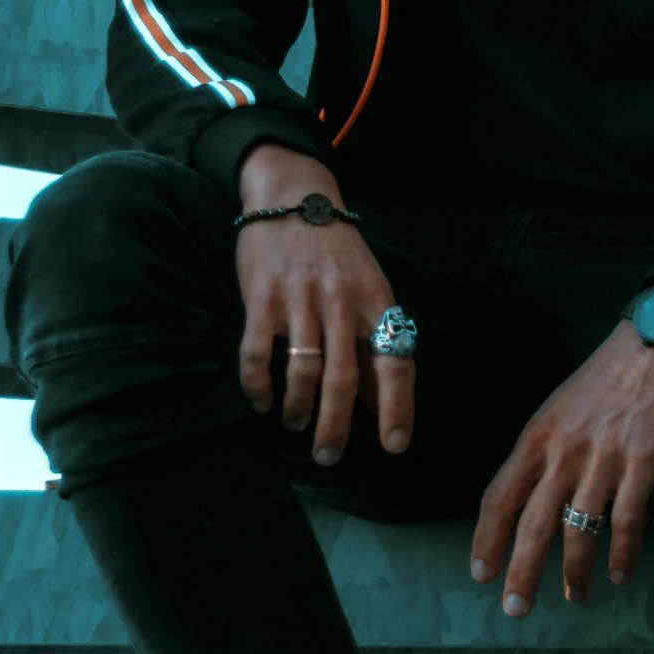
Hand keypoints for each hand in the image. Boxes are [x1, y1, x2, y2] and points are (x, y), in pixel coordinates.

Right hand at [234, 145, 412, 466]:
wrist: (293, 196)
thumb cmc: (336, 252)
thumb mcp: (369, 288)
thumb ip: (373, 343)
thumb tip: (378, 402)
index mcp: (376, 302)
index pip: (394, 362)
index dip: (397, 408)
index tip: (394, 446)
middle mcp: (341, 303)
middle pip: (343, 380)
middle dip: (336, 427)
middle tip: (328, 456)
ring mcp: (300, 300)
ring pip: (301, 372)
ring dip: (297, 409)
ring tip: (295, 423)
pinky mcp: (261, 298)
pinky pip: (257, 354)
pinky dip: (258, 385)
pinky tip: (262, 401)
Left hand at [470, 321, 653, 615]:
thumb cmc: (606, 378)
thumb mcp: (558, 409)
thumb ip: (543, 450)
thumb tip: (528, 495)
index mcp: (537, 438)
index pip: (499, 497)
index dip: (487, 540)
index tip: (481, 573)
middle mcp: (563, 453)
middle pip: (532, 525)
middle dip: (521, 573)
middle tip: (516, 609)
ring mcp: (603, 460)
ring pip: (578, 530)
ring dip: (574, 572)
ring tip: (575, 596)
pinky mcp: (642, 464)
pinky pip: (626, 521)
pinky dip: (622, 554)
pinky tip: (619, 574)